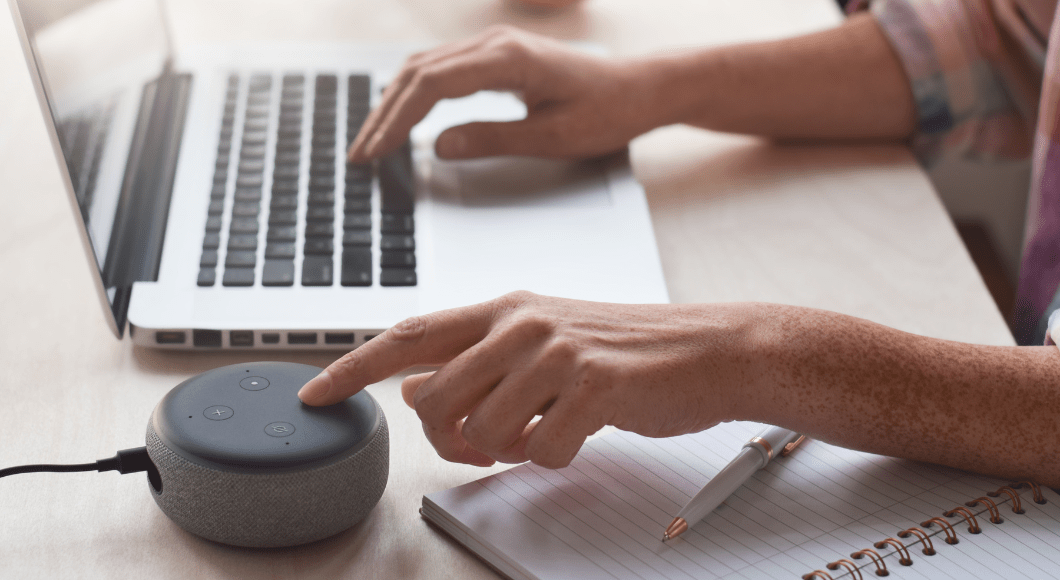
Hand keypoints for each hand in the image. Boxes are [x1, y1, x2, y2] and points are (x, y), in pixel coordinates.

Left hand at [298, 292, 761, 468]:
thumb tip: (416, 388)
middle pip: (435, 400)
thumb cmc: (622, 350)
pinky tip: (579, 433)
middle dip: (448, 439)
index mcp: (504, 309)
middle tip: (482, 446)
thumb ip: (477, 362)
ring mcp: (556, 352)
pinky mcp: (591, 387)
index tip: (315, 393)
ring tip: (543, 430)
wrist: (705, 350)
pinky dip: (553, 457)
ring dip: (507, 450)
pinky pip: (539, 451)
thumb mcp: (541, 342)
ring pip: (483, 432)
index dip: (353, 367)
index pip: (408, 335)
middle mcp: (521, 323)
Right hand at [348, 26, 665, 161]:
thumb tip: (437, 147)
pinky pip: (442, 69)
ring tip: (372, 140)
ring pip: (425, 67)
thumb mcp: (553, 138)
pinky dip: (414, 93)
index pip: (432, 86)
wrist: (639, 88)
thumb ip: (493, 139)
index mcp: (508, 60)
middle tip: (360, 155)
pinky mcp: (496, 55)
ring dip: (394, 103)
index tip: (376, 153)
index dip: (397, 121)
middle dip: (384, 115)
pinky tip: (402, 115)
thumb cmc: (607, 112)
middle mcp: (495, 43)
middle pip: (418, 73)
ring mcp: (494, 45)